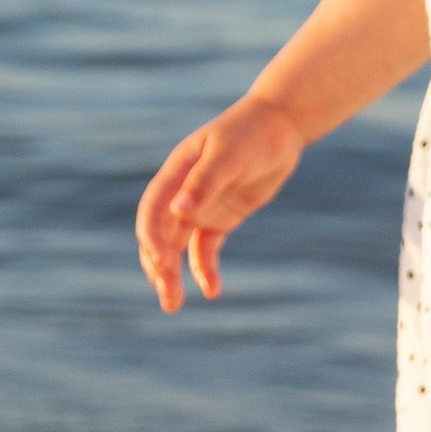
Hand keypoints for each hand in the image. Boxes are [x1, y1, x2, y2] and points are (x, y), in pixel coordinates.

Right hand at [134, 95, 306, 312]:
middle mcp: (181, 194)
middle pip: (161, 235)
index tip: (158, 260)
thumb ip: (204, 183)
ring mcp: (200, 207)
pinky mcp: (220, 218)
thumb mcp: (229, 155)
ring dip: (173, 275)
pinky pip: (205, 248)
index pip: (153, 209)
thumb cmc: (251, 134)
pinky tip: (212, 290)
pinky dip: (204, 269)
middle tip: (167, 296)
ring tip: (173, 304)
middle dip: (158, 266)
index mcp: (175, 173)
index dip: (150, 235)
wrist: (279, 126)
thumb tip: (178, 212)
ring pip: (178, 247)